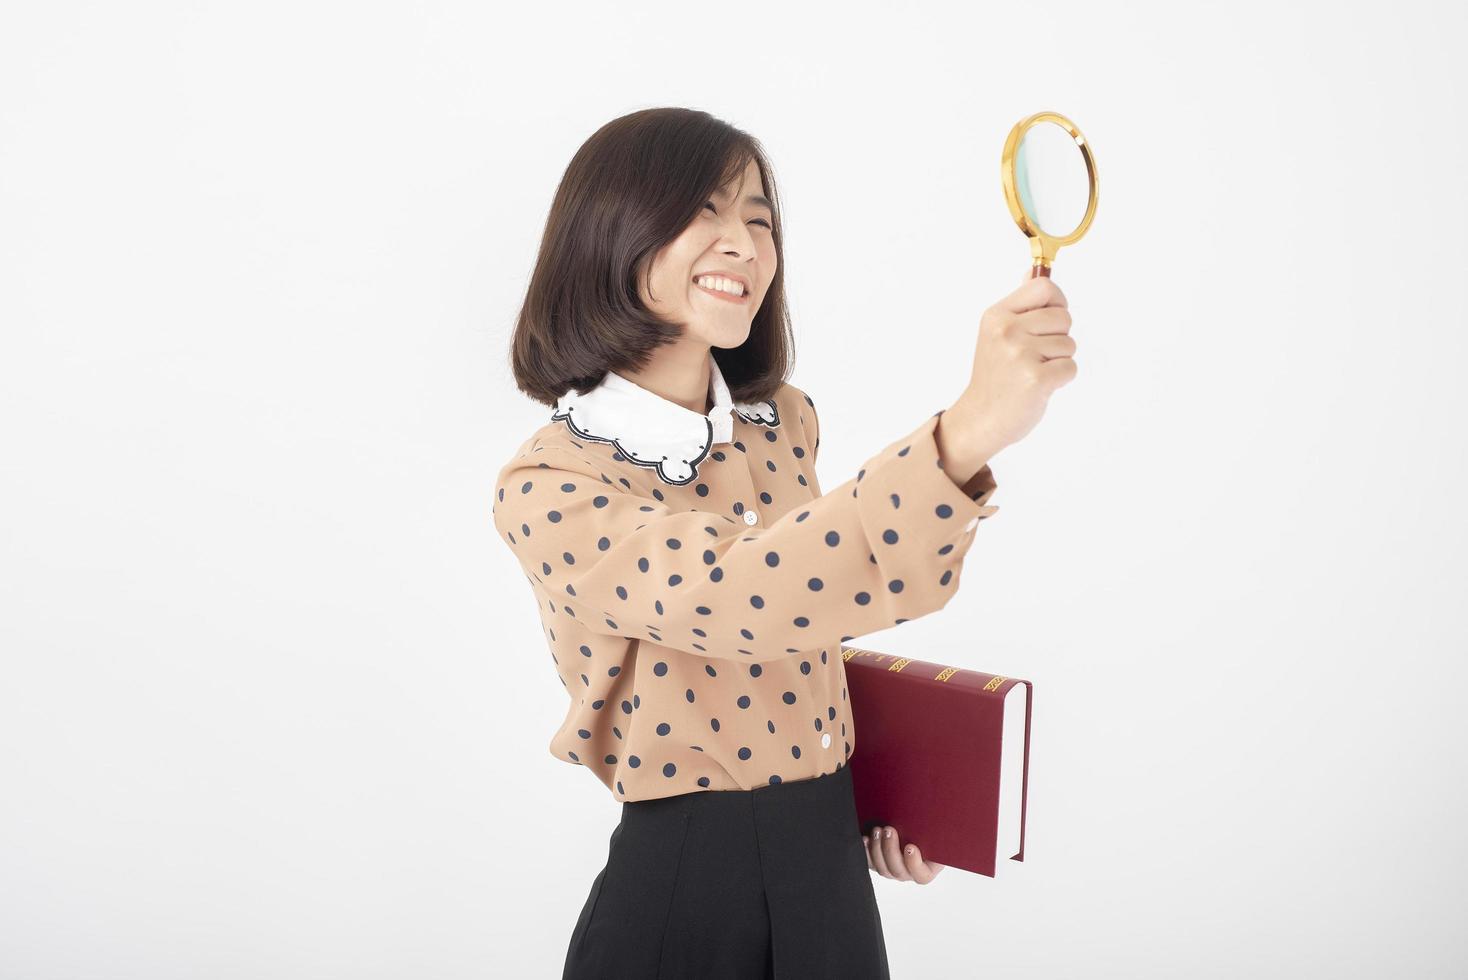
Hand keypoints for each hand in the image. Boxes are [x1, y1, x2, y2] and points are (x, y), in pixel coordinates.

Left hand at [862, 825, 944, 883]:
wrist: (910, 825)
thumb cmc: (927, 827)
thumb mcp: (936, 829)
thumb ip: (939, 830)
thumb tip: (951, 818)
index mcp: (929, 868)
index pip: (922, 876)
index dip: (914, 864)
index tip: (910, 846)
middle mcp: (909, 873)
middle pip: (898, 871)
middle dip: (891, 850)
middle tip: (889, 829)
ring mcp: (893, 870)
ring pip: (883, 869)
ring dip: (878, 849)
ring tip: (877, 830)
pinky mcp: (879, 864)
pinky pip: (870, 864)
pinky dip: (866, 852)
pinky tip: (866, 839)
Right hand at [948, 274, 1075, 460]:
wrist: (981, 419)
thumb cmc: (995, 376)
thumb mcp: (996, 333)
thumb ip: (1019, 305)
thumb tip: (1032, 271)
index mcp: (996, 316)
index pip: (1044, 287)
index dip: (1056, 302)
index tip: (1048, 320)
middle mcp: (1007, 331)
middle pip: (1063, 317)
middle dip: (1058, 337)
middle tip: (1034, 355)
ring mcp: (1021, 355)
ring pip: (1069, 344)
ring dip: (1058, 360)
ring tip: (1033, 372)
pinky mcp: (1037, 379)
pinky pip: (1070, 367)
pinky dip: (1061, 379)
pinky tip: (1039, 387)